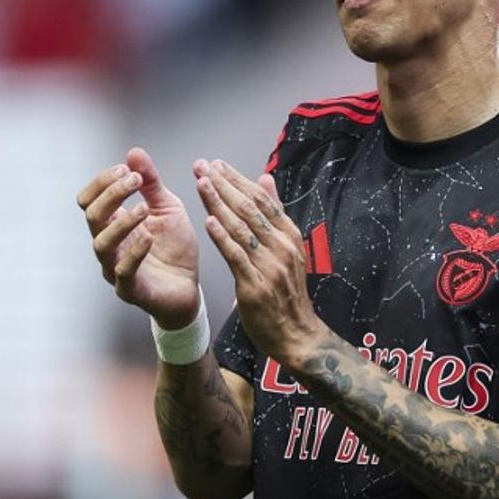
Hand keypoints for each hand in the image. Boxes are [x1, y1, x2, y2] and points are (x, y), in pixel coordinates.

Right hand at [77, 147, 199, 328]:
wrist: (189, 286)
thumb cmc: (173, 248)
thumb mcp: (166, 207)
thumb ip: (150, 183)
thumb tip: (133, 152)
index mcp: (111, 224)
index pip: (89, 199)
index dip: (103, 182)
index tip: (127, 169)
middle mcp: (108, 245)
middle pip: (92, 216)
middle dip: (112, 194)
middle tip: (135, 181)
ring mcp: (115, 268)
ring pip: (101, 244)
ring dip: (121, 222)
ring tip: (143, 208)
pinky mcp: (130, 289)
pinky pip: (123, 271)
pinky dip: (135, 251)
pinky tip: (149, 236)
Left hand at [193, 159, 325, 365]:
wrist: (297, 334)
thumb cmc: (287, 292)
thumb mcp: (287, 248)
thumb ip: (274, 214)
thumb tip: (266, 178)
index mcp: (289, 236)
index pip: (261, 200)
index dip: (237, 180)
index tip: (217, 164)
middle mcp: (282, 247)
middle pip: (249, 209)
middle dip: (223, 184)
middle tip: (202, 166)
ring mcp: (270, 266)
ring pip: (241, 228)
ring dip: (219, 203)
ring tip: (201, 183)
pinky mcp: (255, 286)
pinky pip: (237, 257)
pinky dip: (223, 237)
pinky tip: (209, 221)